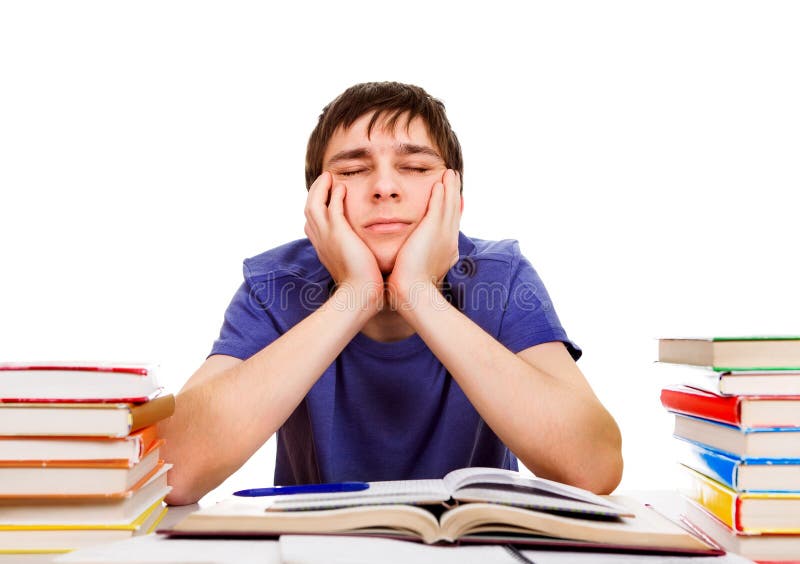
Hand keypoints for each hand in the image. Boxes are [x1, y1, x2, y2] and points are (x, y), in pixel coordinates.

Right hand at [304, 172, 383, 312]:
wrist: (360, 295)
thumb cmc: (361, 286)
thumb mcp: (353, 267)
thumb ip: (355, 256)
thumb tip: (365, 256)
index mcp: (323, 248)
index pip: (312, 223)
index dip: (316, 209)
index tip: (324, 198)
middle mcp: (320, 240)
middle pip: (309, 209)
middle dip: (315, 193)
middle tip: (325, 180)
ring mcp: (326, 236)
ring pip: (314, 204)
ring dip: (321, 188)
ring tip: (329, 177)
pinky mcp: (338, 233)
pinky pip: (331, 206)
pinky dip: (334, 194)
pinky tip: (341, 186)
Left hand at [386, 169, 461, 306]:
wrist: (413, 294)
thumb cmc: (410, 289)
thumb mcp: (416, 272)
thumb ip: (414, 262)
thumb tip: (407, 262)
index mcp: (446, 251)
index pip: (449, 226)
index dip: (450, 211)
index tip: (450, 199)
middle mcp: (448, 241)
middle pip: (453, 212)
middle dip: (453, 194)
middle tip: (453, 179)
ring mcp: (443, 234)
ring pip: (449, 205)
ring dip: (449, 188)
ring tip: (449, 174)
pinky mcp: (433, 229)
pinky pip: (439, 206)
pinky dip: (441, 193)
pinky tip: (439, 181)